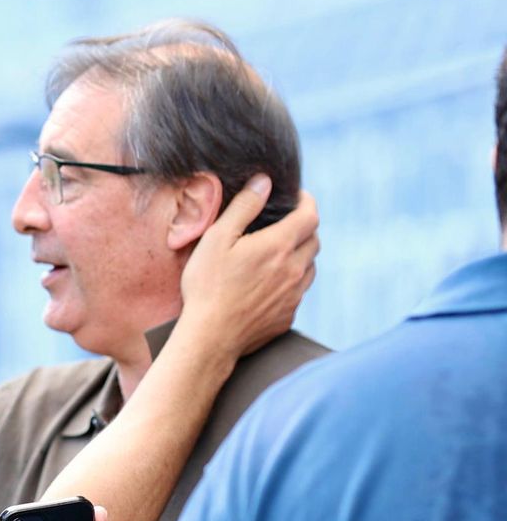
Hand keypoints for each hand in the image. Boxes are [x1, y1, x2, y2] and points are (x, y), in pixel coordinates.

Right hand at [179, 176, 318, 359]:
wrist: (210, 338)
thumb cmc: (208, 287)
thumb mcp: (216, 239)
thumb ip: (243, 206)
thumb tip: (263, 182)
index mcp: (279, 246)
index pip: (310, 214)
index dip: (307, 201)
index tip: (297, 197)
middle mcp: (294, 269)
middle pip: (314, 240)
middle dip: (304, 227)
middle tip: (284, 225)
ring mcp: (294, 295)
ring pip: (309, 267)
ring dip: (300, 256)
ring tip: (277, 255)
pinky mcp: (287, 316)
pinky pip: (298, 293)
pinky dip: (290, 282)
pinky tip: (267, 285)